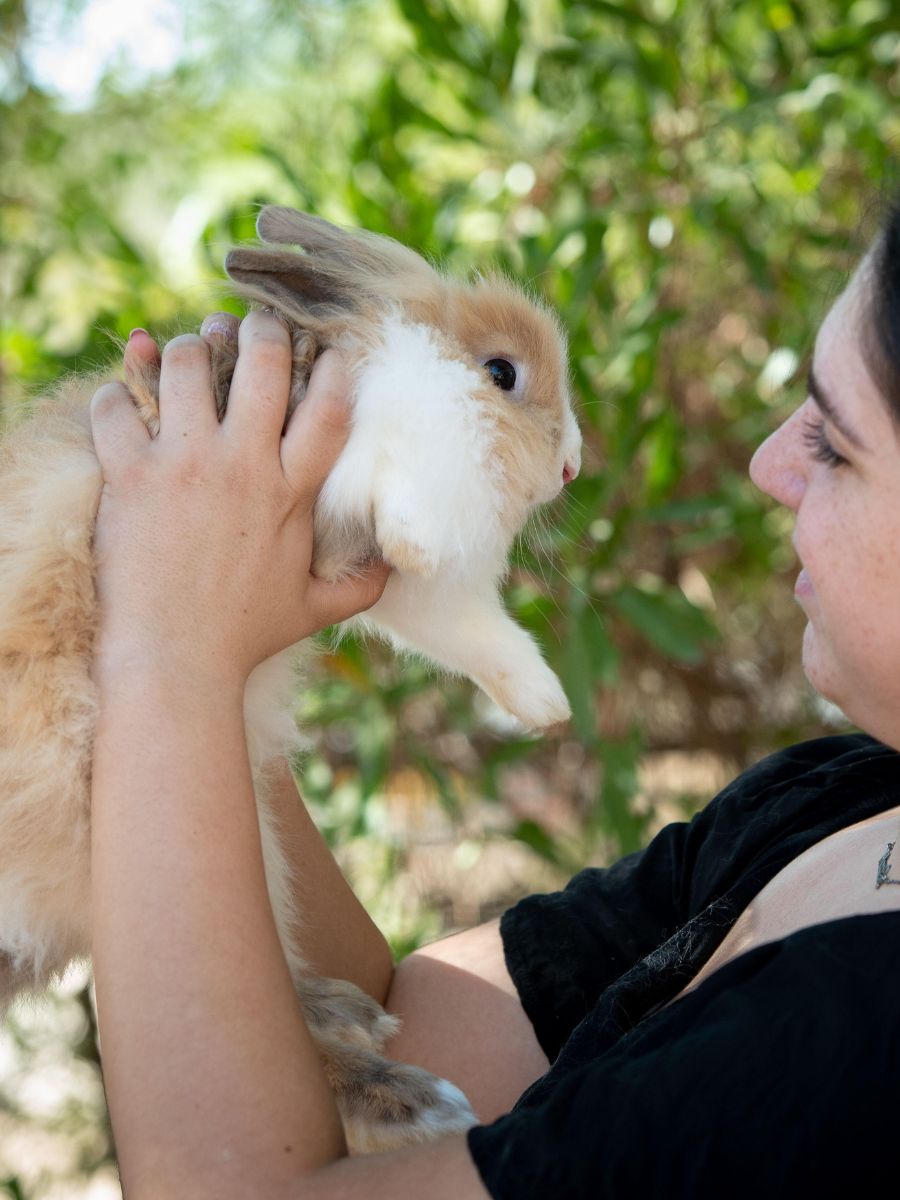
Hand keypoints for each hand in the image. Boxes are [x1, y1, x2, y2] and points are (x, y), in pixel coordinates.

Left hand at [92, 311, 389, 688]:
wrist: (175, 660)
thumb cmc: (245, 635)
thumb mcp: (315, 610)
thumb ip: (363, 585)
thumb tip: (397, 570)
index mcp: (291, 491)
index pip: (327, 405)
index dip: (331, 366)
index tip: (326, 351)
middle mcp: (243, 465)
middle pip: (261, 361)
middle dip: (259, 330)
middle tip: (250, 327)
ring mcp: (184, 465)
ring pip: (186, 365)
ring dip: (187, 349)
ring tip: (187, 354)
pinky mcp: (131, 475)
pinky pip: (116, 406)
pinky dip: (116, 394)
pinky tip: (122, 400)